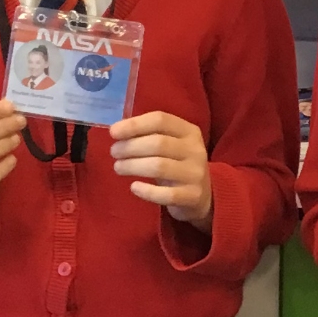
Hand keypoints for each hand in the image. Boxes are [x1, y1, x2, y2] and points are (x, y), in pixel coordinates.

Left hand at [110, 112, 213, 230]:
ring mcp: (195, 174)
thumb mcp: (172, 144)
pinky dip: (146, 191)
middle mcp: (195, 150)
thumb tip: (118, 131)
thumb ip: (151, 135)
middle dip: (130, 147)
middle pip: (158, 143)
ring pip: (159, 166)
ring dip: (133, 166)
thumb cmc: (178, 164)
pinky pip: (165, 194)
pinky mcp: (192, 196)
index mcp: (189, 132)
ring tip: (118, 167)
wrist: (204, 195)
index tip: (113, 132)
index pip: (160, 120)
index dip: (135, 124)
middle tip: (114, 153)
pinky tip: (134, 187)